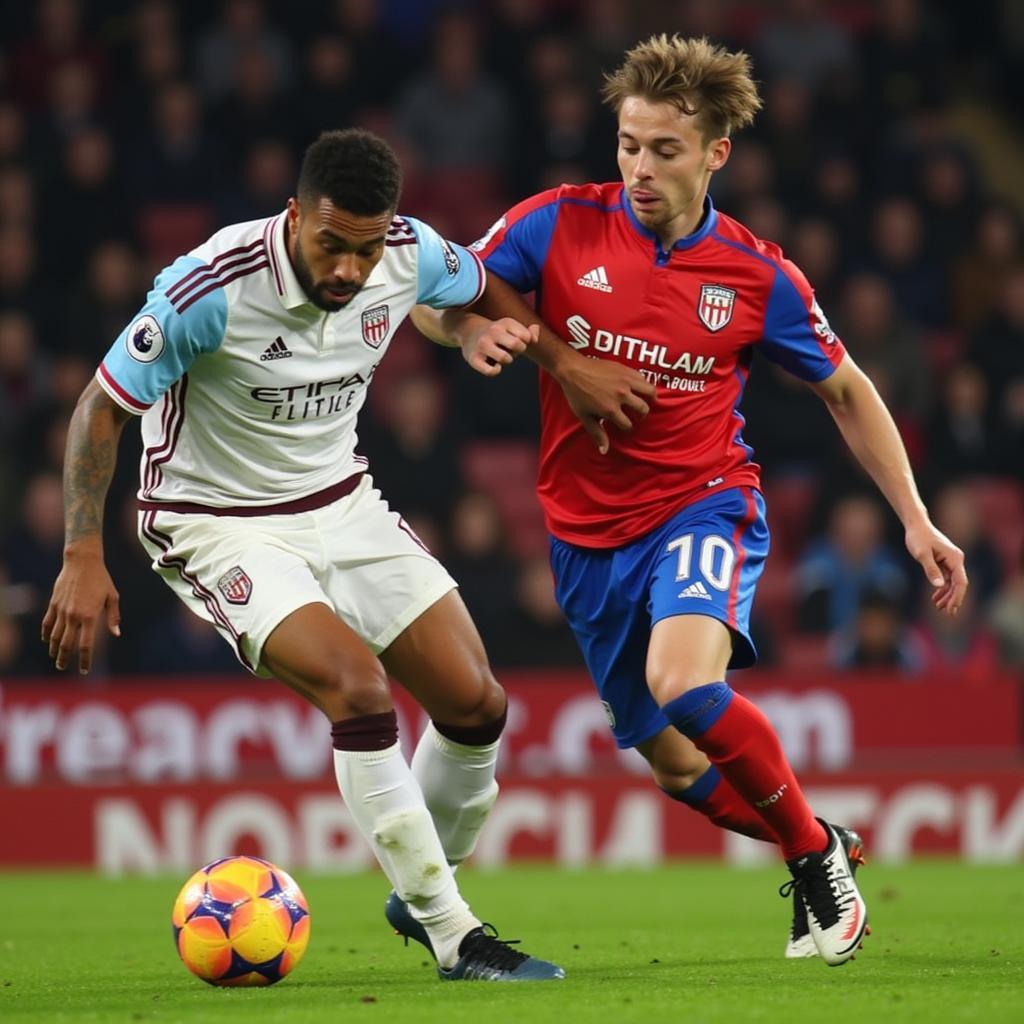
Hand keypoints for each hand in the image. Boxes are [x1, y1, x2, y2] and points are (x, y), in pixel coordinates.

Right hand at [41, 552, 120, 673]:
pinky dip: (46, 634)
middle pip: (66, 644)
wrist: (82, 562)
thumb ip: (113, 617)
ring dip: (54, 649)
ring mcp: (61, 610)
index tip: (85, 670)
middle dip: (64, 659)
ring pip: (54, 636)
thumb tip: (117, 634)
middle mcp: (73, 616)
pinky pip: (47, 623)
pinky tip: (47, 641)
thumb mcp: (113, 597)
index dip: (85, 660)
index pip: (86, 645)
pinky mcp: (53, 604)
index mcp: (90, 616)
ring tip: (55, 657)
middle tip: (63, 668)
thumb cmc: (102, 579)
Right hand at [462, 318, 539, 376]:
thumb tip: (534, 336)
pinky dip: (496, 370)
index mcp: (506, 323)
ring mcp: (483, 344)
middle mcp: (493, 331)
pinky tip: (494, 365)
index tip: (516, 340)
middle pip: (517, 345)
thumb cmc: (498, 335)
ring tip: (500, 356)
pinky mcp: (474, 358)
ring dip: (506, 361)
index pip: (526, 337)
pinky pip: (491, 371)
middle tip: (509, 350)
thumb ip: (529, 333)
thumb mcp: (512, 329)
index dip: (525, 343)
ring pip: (505, 359)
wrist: (469, 331)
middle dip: (518, 351)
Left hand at [557, 355, 655, 453]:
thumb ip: (597, 433)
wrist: (573, 369)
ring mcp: (625, 381)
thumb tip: (604, 451)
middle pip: (643, 409)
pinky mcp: (626, 370)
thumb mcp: (585, 417)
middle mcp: (621, 395)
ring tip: (648, 402)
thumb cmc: (577, 394)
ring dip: (651, 398)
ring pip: (650, 391)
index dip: (627, 427)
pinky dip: (645, 385)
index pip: (628, 424)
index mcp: (611, 409)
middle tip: (638, 415)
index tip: (625, 425)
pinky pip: (643, 378)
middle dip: (641, 415)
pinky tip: (641, 389)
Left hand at [904, 521, 967, 614]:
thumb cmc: (918, 538)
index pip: (961, 582)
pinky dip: (942, 588)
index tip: (951, 608)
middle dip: (953, 598)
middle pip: (959, 584)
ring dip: (947, 595)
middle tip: (945, 612)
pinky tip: (935, 597)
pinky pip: (947, 578)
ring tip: (938, 607)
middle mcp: (956, 560)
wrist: (916, 526)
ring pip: (953, 583)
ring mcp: (951, 561)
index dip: (957, 596)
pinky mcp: (944, 562)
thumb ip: (930, 569)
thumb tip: (939, 585)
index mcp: (955, 558)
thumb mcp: (921, 554)